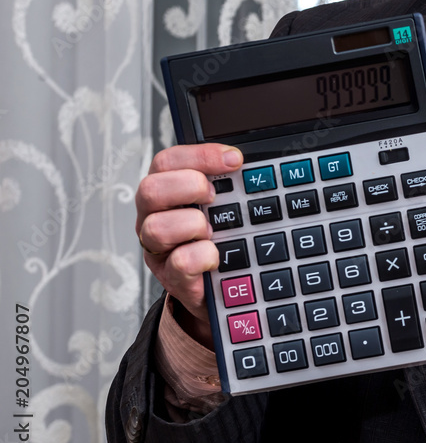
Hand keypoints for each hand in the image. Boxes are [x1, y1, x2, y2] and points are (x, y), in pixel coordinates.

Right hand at [135, 144, 242, 346]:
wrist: (224, 287)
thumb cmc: (222, 238)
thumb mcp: (225, 205)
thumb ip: (231, 184)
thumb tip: (258, 165)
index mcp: (166, 191)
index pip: (167, 161)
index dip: (199, 155)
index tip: (234, 159)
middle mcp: (154, 217)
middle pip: (150, 189)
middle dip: (189, 186)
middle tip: (215, 195)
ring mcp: (159, 249)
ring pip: (156, 227)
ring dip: (193, 224)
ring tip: (213, 231)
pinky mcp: (171, 277)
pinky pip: (180, 262)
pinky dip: (203, 256)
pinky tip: (216, 256)